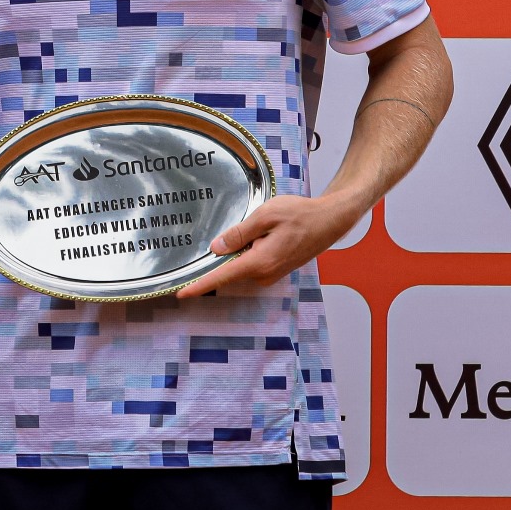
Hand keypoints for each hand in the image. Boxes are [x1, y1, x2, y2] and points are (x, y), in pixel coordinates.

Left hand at [174, 193, 357, 298]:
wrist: (329, 220)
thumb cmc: (299, 214)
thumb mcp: (264, 216)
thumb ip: (239, 234)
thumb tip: (216, 248)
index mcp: (260, 262)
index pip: (223, 276)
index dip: (200, 285)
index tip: (181, 294)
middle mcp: (265, 273)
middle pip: (230, 270)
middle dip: (219, 258)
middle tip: (223, 237)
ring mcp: (271, 273)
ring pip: (241, 265)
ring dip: (236, 251)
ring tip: (252, 229)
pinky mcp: (275, 268)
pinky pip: (252, 262)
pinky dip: (246, 251)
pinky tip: (256, 234)